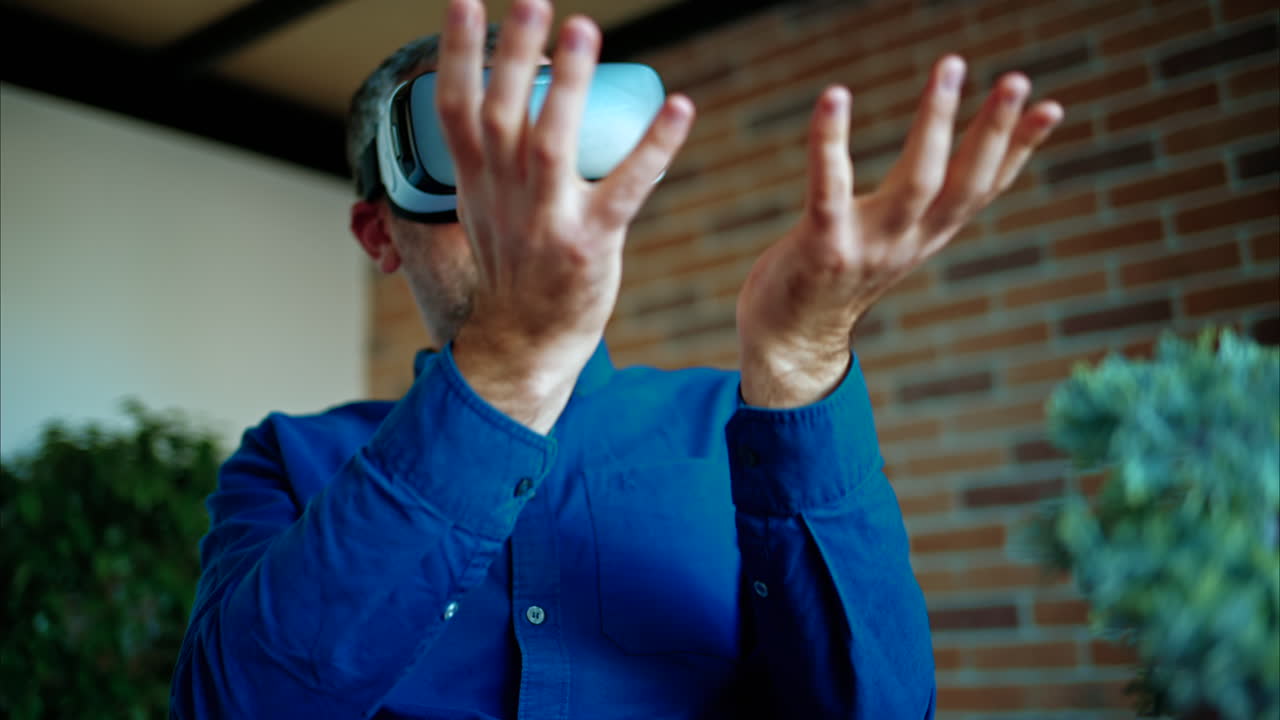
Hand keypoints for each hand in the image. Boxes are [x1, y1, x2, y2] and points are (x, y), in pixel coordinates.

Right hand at [437, 0, 693, 431]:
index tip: (465, 2)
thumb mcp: (481, 209)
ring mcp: (546, 221)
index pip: (454, 110)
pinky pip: (626, 188)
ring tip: (584, 30)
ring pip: (551, 144)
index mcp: (476, 183)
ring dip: (568, 86)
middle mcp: (504, 196)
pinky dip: (654, 147)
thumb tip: (488, 101)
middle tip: (535, 2)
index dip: (457, 54)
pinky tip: (680, 107)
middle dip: (516, 56)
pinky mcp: (590, 243)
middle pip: (502, 115)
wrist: (522, 342)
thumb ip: (485, 157)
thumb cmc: (512, 269)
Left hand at [736, 55, 1062, 407]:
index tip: (1052, 107)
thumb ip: (915, 210)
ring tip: (950, 69)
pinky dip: (830, 142)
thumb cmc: (830, 279)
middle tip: (1017, 79)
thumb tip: (942, 166)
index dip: (1020, 151)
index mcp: (926, 237)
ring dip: (936, 123)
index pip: (984, 190)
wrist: (787, 343)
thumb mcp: (888, 242)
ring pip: (917, 182)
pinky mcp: (822, 247)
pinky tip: (834, 97)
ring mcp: (868, 247)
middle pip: (963, 184)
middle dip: (994, 131)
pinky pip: (829, 188)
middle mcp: (908, 243)